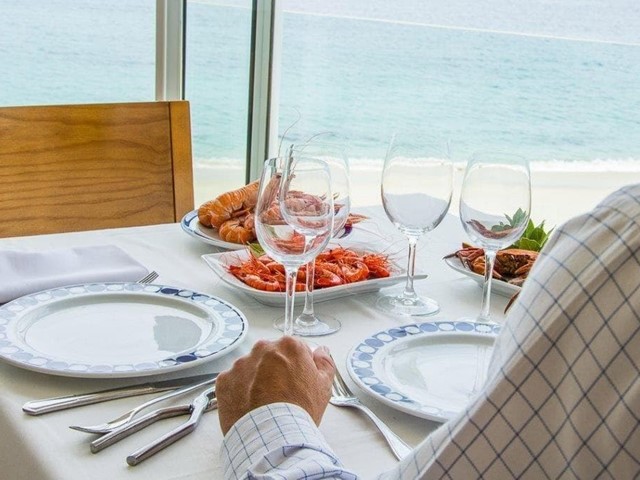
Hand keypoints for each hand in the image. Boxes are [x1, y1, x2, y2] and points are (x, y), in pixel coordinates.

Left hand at [217, 336, 335, 434]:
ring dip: (255, 380)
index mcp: (289, 346)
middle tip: (281, 394)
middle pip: (270, 356)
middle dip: (274, 371)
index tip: (297, 382)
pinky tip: (249, 406)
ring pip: (250, 368)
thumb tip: (322, 351)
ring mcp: (241, 363)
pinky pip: (233, 382)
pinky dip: (239, 392)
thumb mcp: (323, 386)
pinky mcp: (225, 380)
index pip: (294, 350)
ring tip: (263, 404)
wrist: (272, 436)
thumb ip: (324, 362)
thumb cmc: (299, 411)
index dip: (297, 367)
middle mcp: (263, 349)